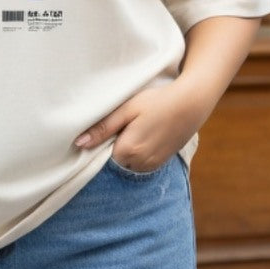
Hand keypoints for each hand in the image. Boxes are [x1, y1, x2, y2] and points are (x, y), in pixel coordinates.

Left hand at [75, 82, 206, 173]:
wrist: (191, 104)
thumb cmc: (156, 101)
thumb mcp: (127, 110)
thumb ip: (102, 128)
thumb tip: (79, 143)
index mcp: (128, 150)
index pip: (101, 156)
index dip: (102, 142)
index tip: (110, 127)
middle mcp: (139, 164)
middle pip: (114, 162)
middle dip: (113, 148)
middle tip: (124, 125)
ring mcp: (152, 166)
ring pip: (127, 165)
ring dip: (126, 153)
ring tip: (136, 129)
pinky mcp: (160, 164)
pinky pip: (140, 165)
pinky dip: (138, 155)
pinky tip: (145, 136)